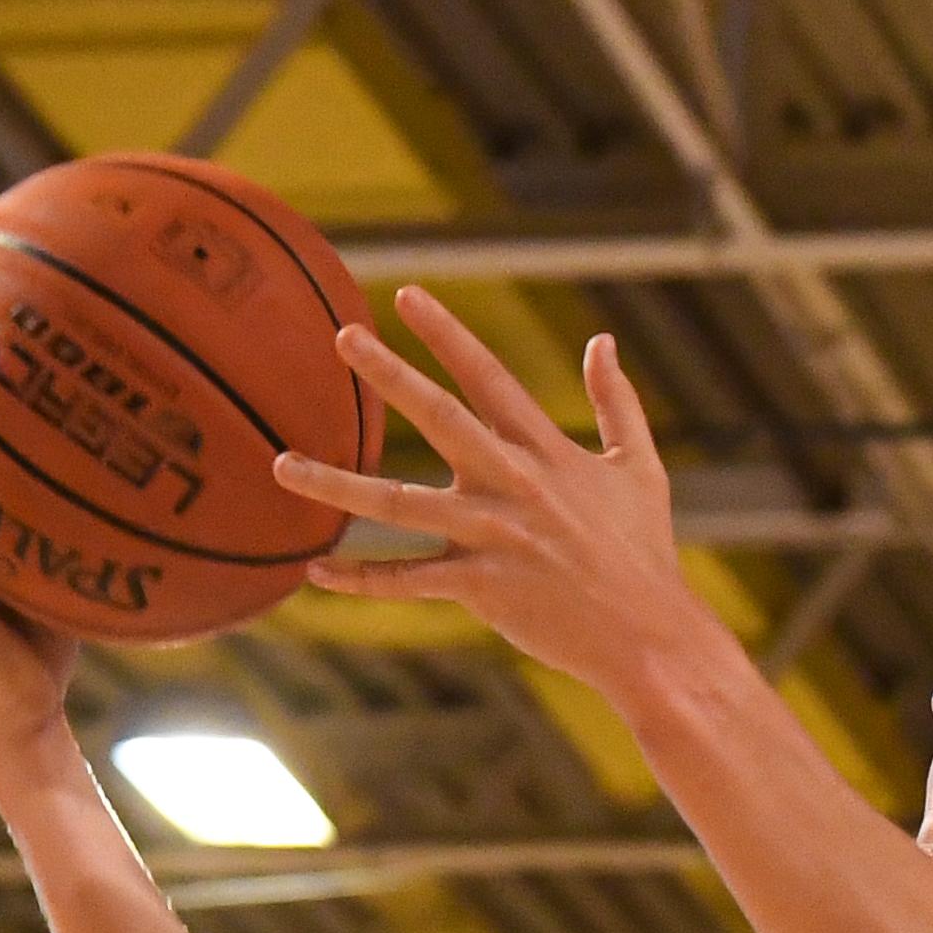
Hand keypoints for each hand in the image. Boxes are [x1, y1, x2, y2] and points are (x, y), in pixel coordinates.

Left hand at [273, 288, 707, 703]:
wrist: (650, 637)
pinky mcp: (481, 588)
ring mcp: (492, 536)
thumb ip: (616, 402)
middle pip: (440, 418)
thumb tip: (603, 342)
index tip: (406, 295)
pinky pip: (406, 581)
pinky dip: (360, 578)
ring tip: (282, 464)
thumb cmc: (644, 555)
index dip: (447, 334)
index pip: (488, 377)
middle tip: (344, 337)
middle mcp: (513, 485)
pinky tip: (316, 569)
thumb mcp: (641, 468)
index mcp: (545, 452)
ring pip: (399, 503)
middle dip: (391, 374)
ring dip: (336, 483)